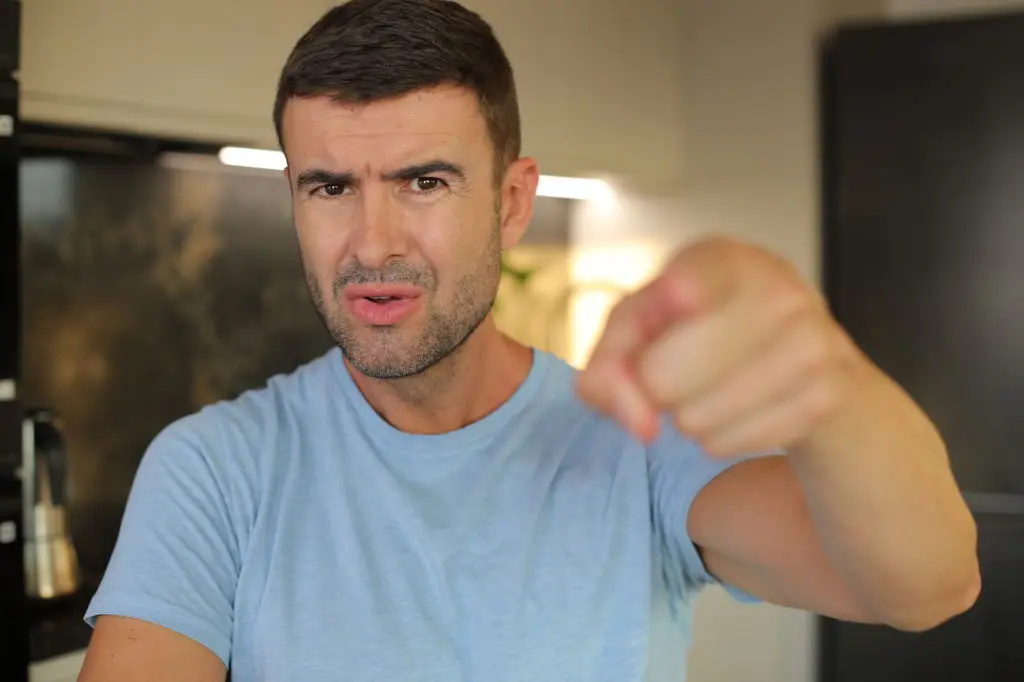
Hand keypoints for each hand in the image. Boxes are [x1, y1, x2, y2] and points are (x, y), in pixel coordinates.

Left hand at [576, 237, 868, 455]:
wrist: (808, 358)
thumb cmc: (707, 330)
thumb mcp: (644, 327)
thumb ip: (610, 364)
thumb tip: (639, 424)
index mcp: (723, 257)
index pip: (677, 288)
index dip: (654, 319)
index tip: (668, 308)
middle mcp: (776, 289)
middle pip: (663, 376)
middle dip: (656, 388)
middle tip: (678, 370)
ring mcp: (810, 343)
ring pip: (693, 419)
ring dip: (687, 417)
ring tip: (712, 387)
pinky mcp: (824, 397)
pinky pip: (726, 444)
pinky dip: (719, 438)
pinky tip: (740, 409)